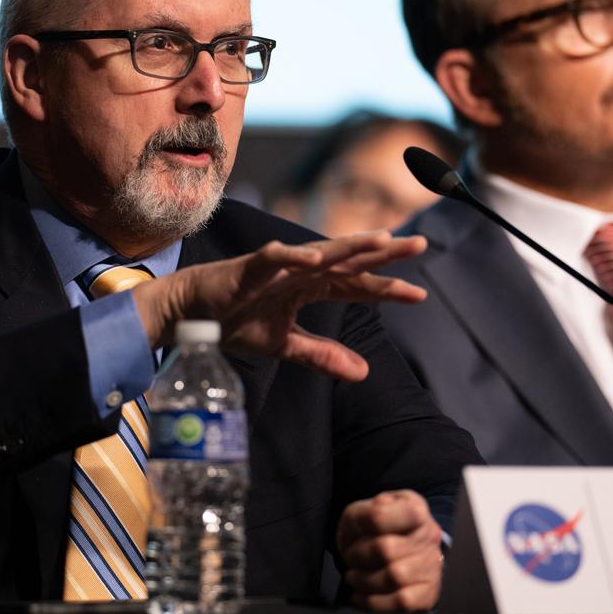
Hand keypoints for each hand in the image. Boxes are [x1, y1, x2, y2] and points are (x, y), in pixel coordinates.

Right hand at [133, 230, 426, 380]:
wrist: (191, 314)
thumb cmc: (237, 321)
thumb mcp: (285, 345)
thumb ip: (322, 355)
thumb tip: (364, 373)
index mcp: (310, 286)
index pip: (356, 285)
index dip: (386, 288)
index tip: (419, 296)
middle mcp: (300, 270)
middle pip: (349, 260)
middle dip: (384, 252)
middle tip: (420, 244)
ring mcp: (278, 266)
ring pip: (321, 251)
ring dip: (351, 245)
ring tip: (382, 240)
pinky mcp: (251, 267)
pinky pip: (276, 259)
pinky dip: (296, 257)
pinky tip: (319, 258)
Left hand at [336, 490, 443, 611]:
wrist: (398, 551)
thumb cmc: (376, 531)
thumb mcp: (365, 511)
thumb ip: (366, 510)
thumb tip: (379, 510)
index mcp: (414, 508)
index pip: (382, 516)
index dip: (363, 525)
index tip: (358, 529)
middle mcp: (429, 535)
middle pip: (385, 549)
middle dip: (358, 556)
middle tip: (351, 557)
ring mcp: (432, 565)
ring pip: (394, 576)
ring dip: (364, 580)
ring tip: (354, 577)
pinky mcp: (428, 592)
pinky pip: (402, 602)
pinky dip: (374, 602)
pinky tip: (361, 595)